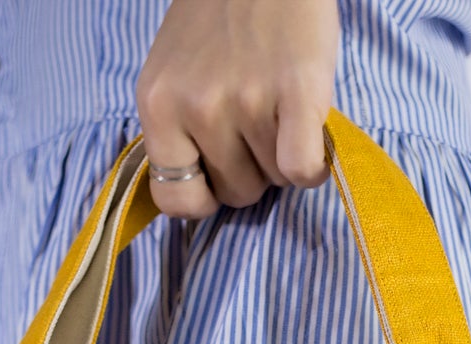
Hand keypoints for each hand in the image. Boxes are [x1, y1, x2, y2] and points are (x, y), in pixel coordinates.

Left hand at [135, 0, 339, 218]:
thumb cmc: (221, 18)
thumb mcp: (175, 74)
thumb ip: (178, 131)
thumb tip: (200, 197)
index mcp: (157, 104)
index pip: (173, 200)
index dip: (203, 195)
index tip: (216, 173)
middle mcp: (196, 106)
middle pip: (234, 193)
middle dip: (251, 168)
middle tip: (257, 121)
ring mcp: (246, 100)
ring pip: (273, 180)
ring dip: (283, 154)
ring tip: (280, 106)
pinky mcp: (296, 92)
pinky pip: (302, 169)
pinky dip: (313, 166)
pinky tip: (311, 136)